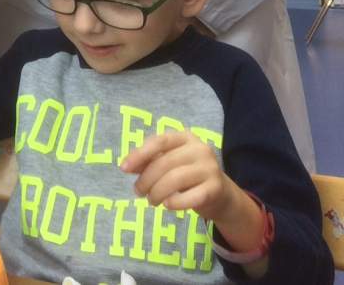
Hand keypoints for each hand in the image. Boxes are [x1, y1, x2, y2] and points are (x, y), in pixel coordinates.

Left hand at [120, 131, 261, 250]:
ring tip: (151, 200)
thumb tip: (126, 166)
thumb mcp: (169, 164)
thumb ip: (149, 162)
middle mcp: (200, 149)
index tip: (123, 168)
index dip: (139, 154)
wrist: (221, 195)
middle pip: (165, 162)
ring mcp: (210, 168)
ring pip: (176, 179)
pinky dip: (175, 203)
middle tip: (138, 192)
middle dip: (146, 179)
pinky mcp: (216, 188)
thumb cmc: (189, 176)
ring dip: (157, 192)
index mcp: (185, 138)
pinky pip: (191, 197)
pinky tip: (167, 205)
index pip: (159, 141)